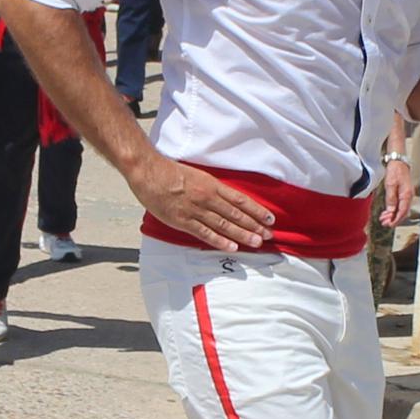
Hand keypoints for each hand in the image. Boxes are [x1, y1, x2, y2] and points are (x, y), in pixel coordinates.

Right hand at [124, 152, 276, 252]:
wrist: (149, 172)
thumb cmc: (170, 171)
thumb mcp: (197, 175)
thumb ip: (211, 187)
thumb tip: (225, 197)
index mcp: (212, 185)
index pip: (240, 200)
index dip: (257, 210)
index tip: (269, 219)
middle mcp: (208, 198)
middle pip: (236, 214)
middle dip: (254, 226)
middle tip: (269, 236)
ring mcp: (196, 210)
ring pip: (224, 225)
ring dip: (242, 234)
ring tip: (257, 242)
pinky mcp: (183, 221)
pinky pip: (205, 233)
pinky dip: (220, 241)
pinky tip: (232, 247)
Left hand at [376, 146, 419, 228]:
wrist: (399, 162)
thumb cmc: (395, 171)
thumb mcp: (390, 185)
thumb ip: (391, 199)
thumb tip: (391, 211)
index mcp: (406, 195)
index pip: (402, 212)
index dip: (395, 220)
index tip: (389, 224)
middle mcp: (408, 197)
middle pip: (402, 213)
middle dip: (393, 220)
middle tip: (384, 223)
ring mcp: (407, 196)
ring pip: (401, 210)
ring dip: (393, 216)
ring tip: (384, 218)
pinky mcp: (404, 194)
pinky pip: (400, 206)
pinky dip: (394, 210)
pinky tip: (387, 212)